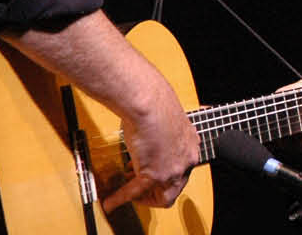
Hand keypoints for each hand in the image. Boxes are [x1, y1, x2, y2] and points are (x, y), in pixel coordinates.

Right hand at [97, 87, 198, 210]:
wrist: (147, 100)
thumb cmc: (152, 103)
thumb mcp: (165, 122)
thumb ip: (162, 136)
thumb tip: (148, 140)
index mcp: (191, 145)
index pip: (182, 171)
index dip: (165, 176)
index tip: (151, 174)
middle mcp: (186, 160)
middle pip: (174, 188)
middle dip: (156, 190)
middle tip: (141, 190)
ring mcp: (172, 170)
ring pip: (162, 197)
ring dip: (143, 198)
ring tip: (128, 194)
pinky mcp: (154, 175)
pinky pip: (135, 192)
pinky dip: (121, 199)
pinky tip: (111, 202)